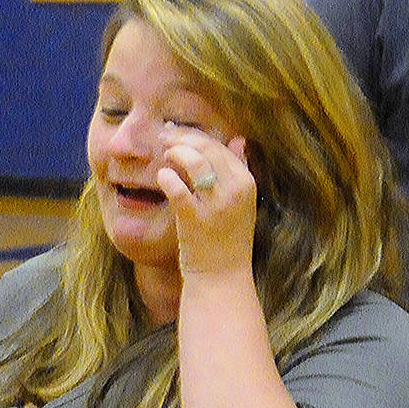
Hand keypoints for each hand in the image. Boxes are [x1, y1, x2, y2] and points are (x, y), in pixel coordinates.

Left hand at [156, 128, 256, 281]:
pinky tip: (161, 175)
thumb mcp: (241, 201)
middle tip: (165, 136)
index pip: (220, 146)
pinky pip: (178, 190)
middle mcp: (235, 190)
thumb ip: (240, 169)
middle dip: (182, 138)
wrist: (222, 275)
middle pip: (207, 149)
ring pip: (195, 162)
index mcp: (247, 182)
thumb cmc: (227, 237)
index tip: (177, 132)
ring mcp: (215, 205)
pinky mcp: (194, 219)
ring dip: (175, 152)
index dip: (196, 135)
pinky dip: (167, 178)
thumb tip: (239, 140)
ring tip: (164, 155)